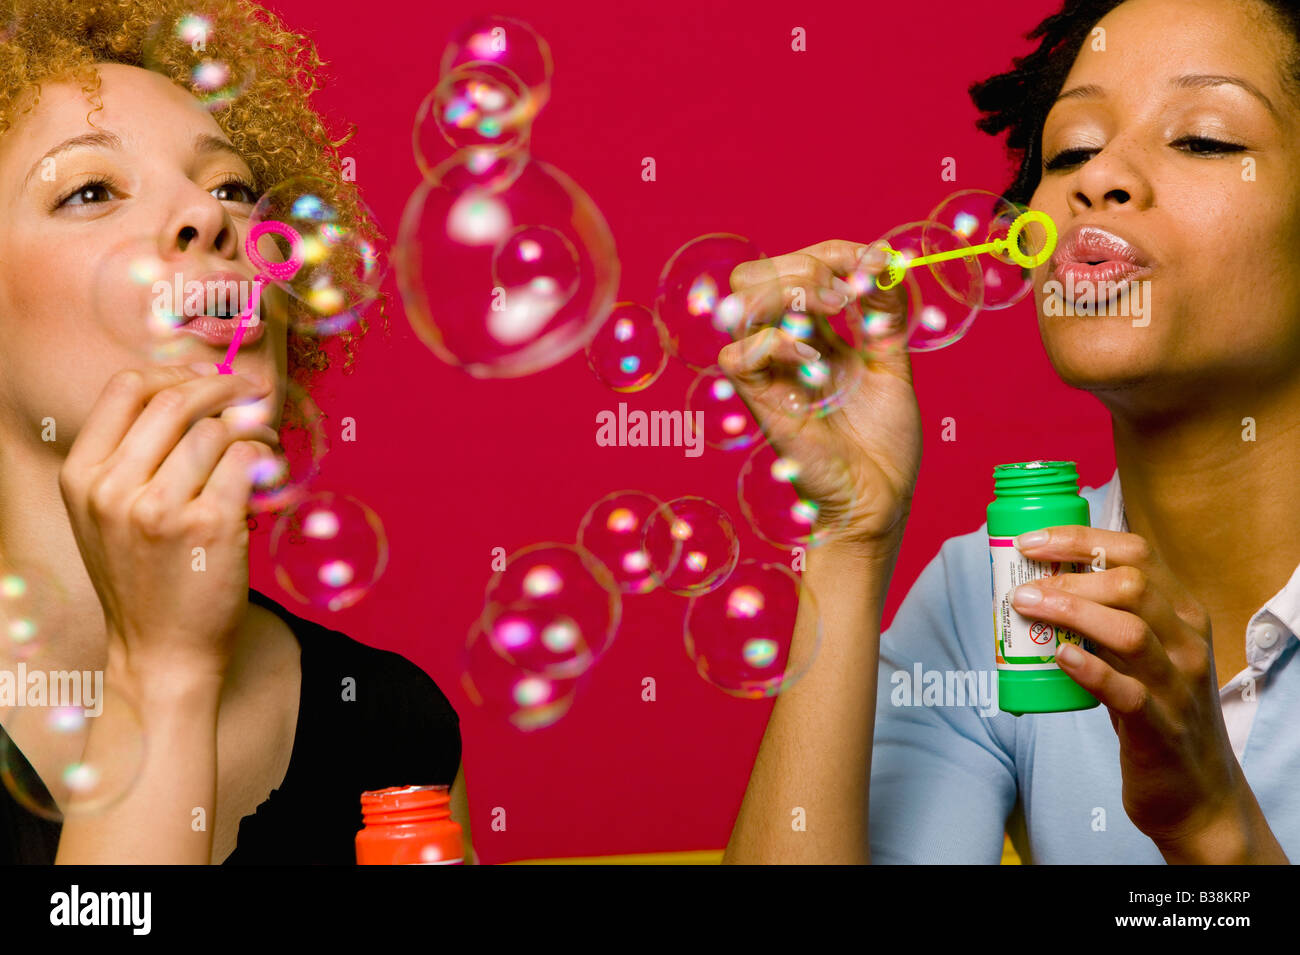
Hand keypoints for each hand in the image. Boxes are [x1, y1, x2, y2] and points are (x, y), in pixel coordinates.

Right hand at [59, 364, 282, 682]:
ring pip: (216, 430)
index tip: (207, 377)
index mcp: (82, 477)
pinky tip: (269, 467)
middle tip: (251, 392)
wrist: (161, 652)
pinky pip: (245, 461)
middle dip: (222, 387)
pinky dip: (265, 455)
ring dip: (251, 424)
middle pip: (175, 400)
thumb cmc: (143, 579)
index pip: (125, 389)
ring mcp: (160, 508)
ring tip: (265, 438)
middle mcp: (114, 488)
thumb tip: (186, 391)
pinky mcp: (211, 526)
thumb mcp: (104, 516)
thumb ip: (129, 457)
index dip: (174, 372)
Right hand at [719, 240, 921, 553]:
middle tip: (846, 295)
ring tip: (834, 310)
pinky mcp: (762, 404)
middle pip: (755, 276)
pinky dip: (776, 342)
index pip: (798, 268)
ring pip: (739, 304)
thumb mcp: (893, 365)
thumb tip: (886, 264)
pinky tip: (814, 358)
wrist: (879, 500)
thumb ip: (886, 316)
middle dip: (803, 264)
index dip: (833, 252)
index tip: (876, 262)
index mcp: (814, 336)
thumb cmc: (884, 445)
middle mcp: (785, 349)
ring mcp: (772, 375)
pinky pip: (738, 357)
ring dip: (790, 289)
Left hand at [1011, 525, 1284, 861]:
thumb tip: (1034, 582)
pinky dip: (1090, 670)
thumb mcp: (1140, 653)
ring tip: (1026, 607)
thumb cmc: (1155, 708)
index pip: (1136, 553)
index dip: (1080, 540)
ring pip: (1130, 632)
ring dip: (1071, 612)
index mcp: (1182, 612)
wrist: (1196, 789)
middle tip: (1021, 585)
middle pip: (1132, 585)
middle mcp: (1187, 641)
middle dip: (1069, 575)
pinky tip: (1060, 658)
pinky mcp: (1161, 728)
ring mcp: (1178, 685)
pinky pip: (1127, 692)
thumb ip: (1104, 618)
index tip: (1031, 542)